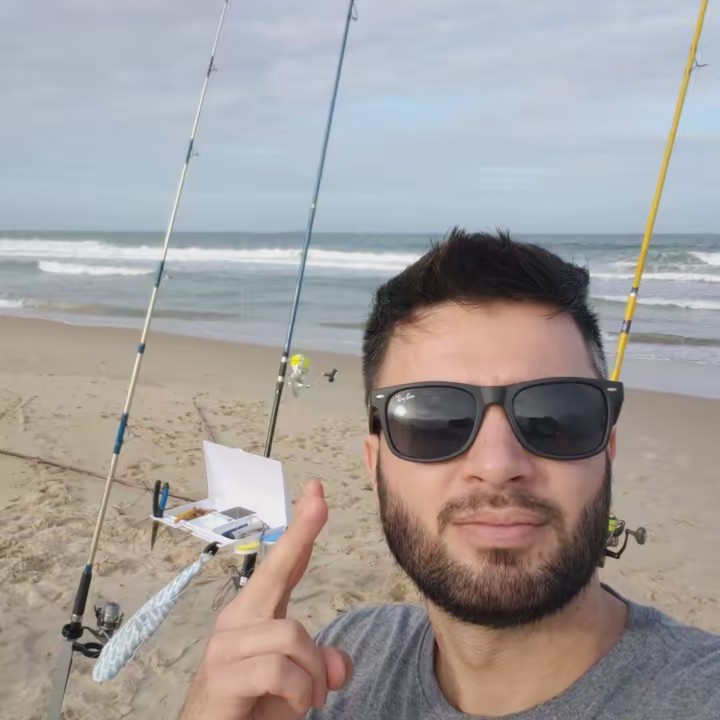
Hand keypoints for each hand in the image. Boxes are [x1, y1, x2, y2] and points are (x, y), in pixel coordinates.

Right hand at [179, 480, 352, 719]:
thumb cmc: (254, 708)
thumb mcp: (300, 686)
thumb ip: (320, 666)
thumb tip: (339, 663)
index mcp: (255, 615)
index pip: (282, 566)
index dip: (301, 530)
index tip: (315, 492)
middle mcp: (236, 620)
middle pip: (275, 569)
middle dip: (301, 534)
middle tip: (319, 495)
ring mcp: (226, 645)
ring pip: (292, 636)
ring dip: (312, 675)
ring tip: (308, 699)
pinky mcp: (223, 674)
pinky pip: (279, 670)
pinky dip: (299, 693)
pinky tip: (294, 706)